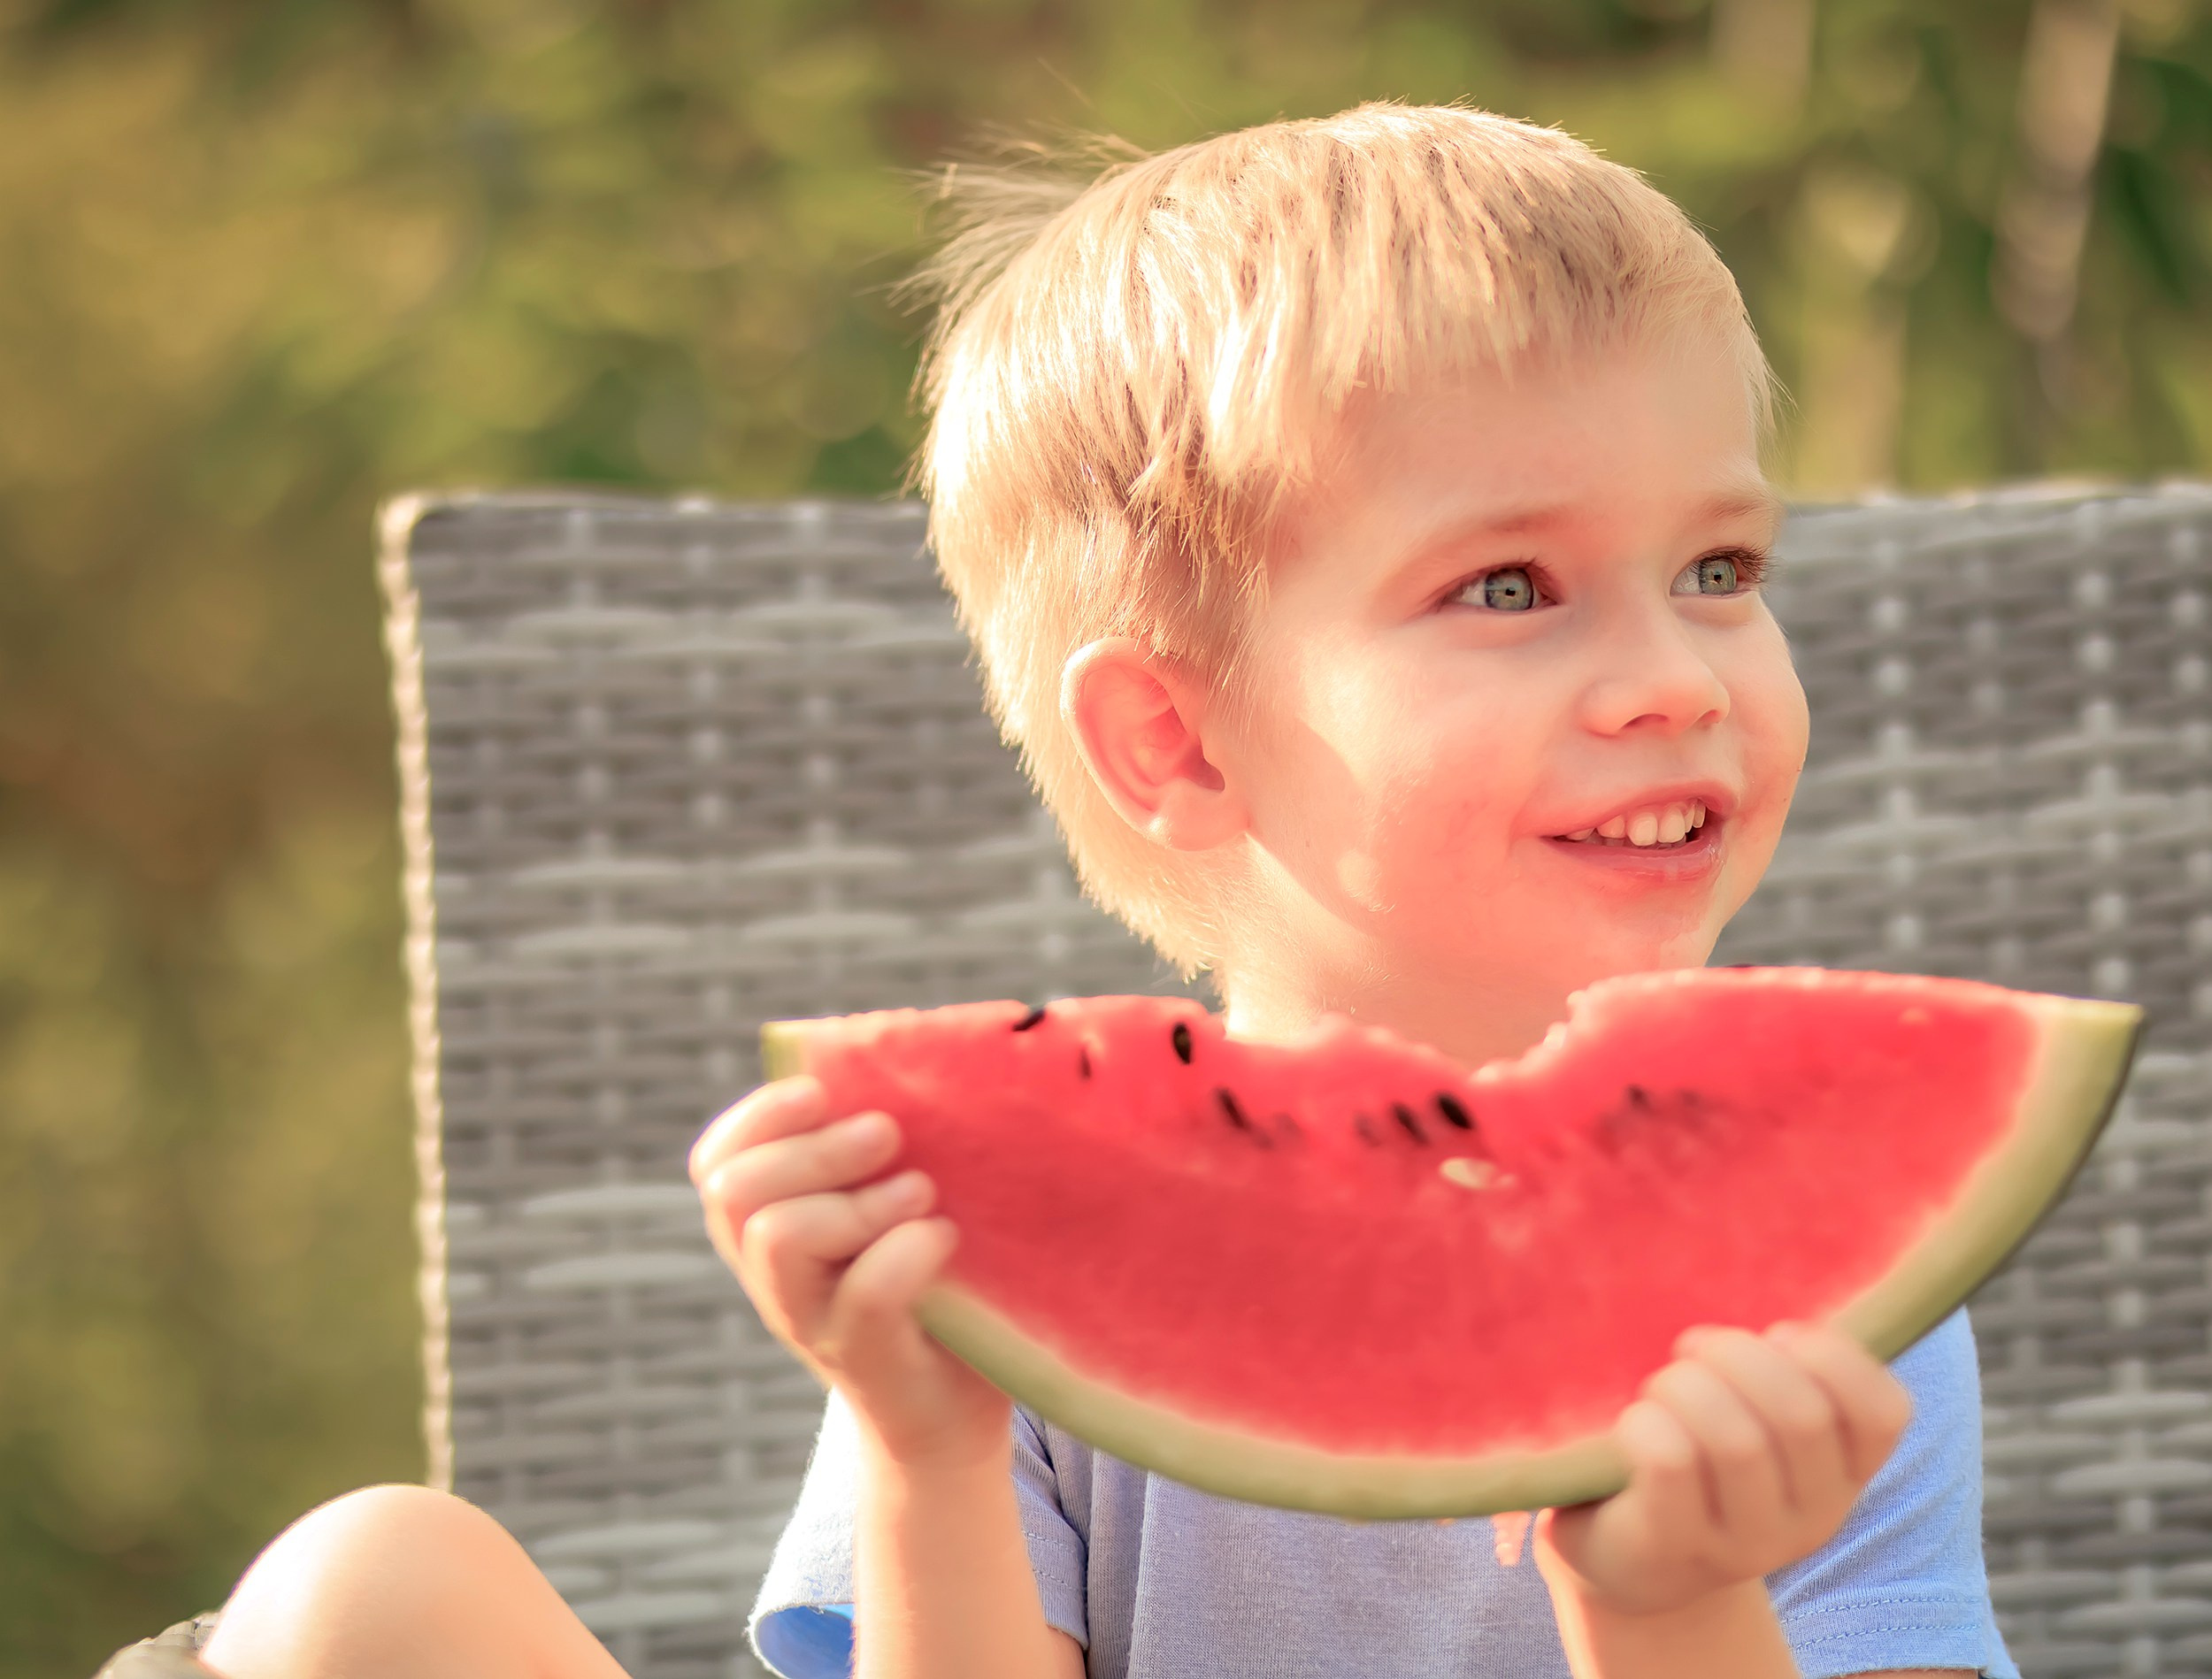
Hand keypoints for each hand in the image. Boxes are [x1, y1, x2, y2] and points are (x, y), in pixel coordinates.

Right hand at [689, 1077, 1010, 1470]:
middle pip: (736, 1189)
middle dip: (813, 1147)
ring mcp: (810, 1323)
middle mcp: (771, 1278)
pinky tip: (946, 1238)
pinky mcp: (865, 1361)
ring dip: (858, 1198)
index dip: (761, 1115)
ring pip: (779, 1236)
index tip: (823, 1092)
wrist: (948, 1420)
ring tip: (923, 1192)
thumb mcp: (895, 1210)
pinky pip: (866, 1293)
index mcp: (765, 1231)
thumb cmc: (932, 1290)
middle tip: (888, 1135)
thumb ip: (882, 1154)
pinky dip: (910, 1249)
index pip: (716, 1161)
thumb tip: (919, 1055)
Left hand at [1536, 1322, 1911, 1616]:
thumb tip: (1776, 1236)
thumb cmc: (1701, 1453)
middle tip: (1694, 1349)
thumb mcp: (1759, 1417)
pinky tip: (1633, 1421)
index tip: (1777, 1332)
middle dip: (1738, 1357)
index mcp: (1846, 1473)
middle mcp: (1813, 1517)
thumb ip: (1784, 1365)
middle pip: (1800, 1416)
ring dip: (1686, 1387)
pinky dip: (1645, 1422)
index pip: (1885, 1411)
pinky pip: (1669, 1464)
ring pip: (1737, 1441)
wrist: (1634, 1560)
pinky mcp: (1673, 1549)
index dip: (1832, 1354)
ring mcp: (1745, 1544)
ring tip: (1662, 1386)